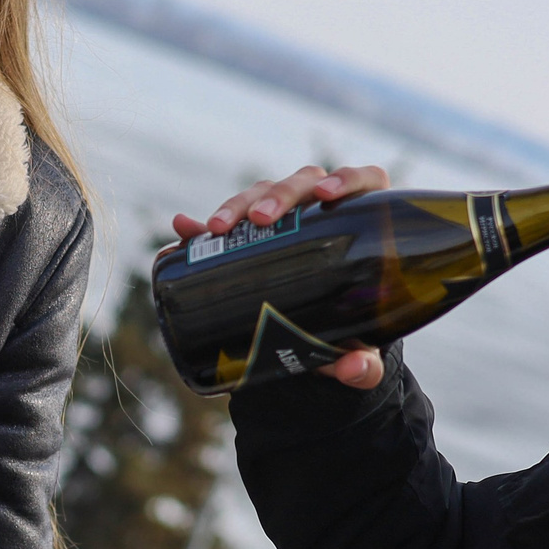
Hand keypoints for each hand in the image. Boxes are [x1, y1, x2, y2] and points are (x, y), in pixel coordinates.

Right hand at [174, 163, 389, 389]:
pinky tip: (184, 228)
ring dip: (238, 203)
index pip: (362, 181)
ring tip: (217, 229)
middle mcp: (322, 208)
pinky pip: (224, 222)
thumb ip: (364, 364)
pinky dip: (201, 226)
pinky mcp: (247, 234)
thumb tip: (352, 370)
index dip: (346, 178)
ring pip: (262, 192)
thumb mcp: (358, 345)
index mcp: (361, 219)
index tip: (325, 195)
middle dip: (279, 195)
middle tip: (261, 220)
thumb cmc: (351, 327)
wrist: (319, 335)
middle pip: (304, 182)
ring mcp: (283, 216)